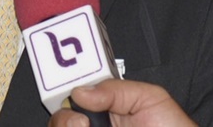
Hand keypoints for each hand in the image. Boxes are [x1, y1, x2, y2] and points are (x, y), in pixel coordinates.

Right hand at [48, 80, 197, 126]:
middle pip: (61, 118)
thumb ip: (116, 89)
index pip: (74, 96)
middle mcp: (95, 124)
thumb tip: (80, 90)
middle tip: (81, 123)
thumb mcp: (151, 98)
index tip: (74, 96)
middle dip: (63, 117)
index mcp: (105, 106)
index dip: (68, 93)